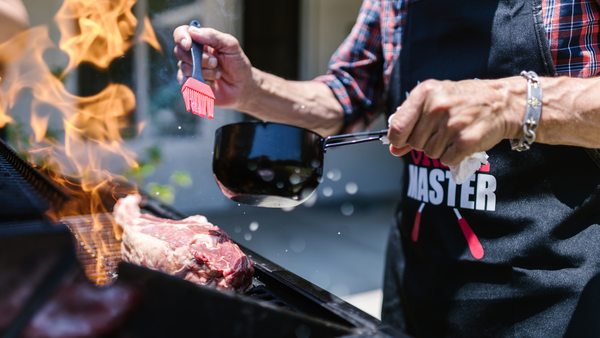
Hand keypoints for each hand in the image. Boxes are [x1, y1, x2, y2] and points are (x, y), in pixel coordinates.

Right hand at [173, 25, 253, 109]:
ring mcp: (189, 69)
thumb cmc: (237, 64)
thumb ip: (213, 36)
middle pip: (180, 52)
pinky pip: (188, 83)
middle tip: (215, 62)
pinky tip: (213, 83)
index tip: (188, 45)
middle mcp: (191, 54)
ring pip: (185, 69)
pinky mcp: (190, 85)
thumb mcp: (230, 45)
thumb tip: (192, 31)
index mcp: (200, 41)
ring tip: (218, 74)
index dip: (181, 37)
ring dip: (205, 72)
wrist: (242, 86)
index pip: (181, 33)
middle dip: (200, 59)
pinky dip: (204, 83)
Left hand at [387, 78, 524, 165]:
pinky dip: (453, 156)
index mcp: (425, 93)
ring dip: (441, 149)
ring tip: (454, 133)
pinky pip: (446, 160)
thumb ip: (411, 123)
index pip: (397, 127)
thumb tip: (393, 149)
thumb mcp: (434, 101)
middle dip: (425, 142)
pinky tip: (462, 142)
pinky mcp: (466, 140)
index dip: (397, 139)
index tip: (402, 141)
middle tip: (442, 131)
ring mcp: (452, 124)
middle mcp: (437, 107)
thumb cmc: (464, 101)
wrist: (502, 102)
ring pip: (430, 153)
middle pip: (414, 143)